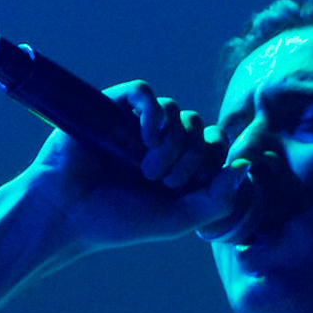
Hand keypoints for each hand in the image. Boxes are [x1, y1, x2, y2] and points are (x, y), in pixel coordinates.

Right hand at [21, 82, 249, 255]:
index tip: (191, 188)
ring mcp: (139, 124)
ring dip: (173, 143)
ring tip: (148, 169)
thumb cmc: (119, 220)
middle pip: (203, 129)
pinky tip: (148, 136)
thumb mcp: (179, 219)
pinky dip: (154, 111)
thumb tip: (246, 163)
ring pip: (179, 112)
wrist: (66, 213)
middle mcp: (163, 143)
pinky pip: (146, 92)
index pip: (219, 147)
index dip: (215, 165)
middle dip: (192, 158)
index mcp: (181, 167)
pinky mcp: (114, 107)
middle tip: (164, 182)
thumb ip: (218, 198)